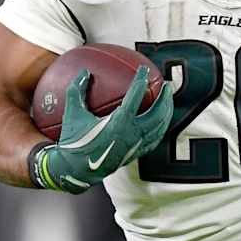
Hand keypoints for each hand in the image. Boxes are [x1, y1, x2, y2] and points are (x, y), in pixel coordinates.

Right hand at [31, 68, 175, 193]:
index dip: (141, 81)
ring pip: (159, 127)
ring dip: (166, 112)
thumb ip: (77, 91)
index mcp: (118, 123)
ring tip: (168, 100)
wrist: (77, 170)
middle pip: (157, 113)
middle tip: (166, 85)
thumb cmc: (74, 141)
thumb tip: (84, 72)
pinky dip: (160, 128)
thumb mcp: (73, 114)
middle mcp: (131, 134)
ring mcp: (136, 146)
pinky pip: (155, 139)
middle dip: (165, 98)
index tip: (144, 70)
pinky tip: (160, 121)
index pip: (135, 97)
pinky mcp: (136, 154)